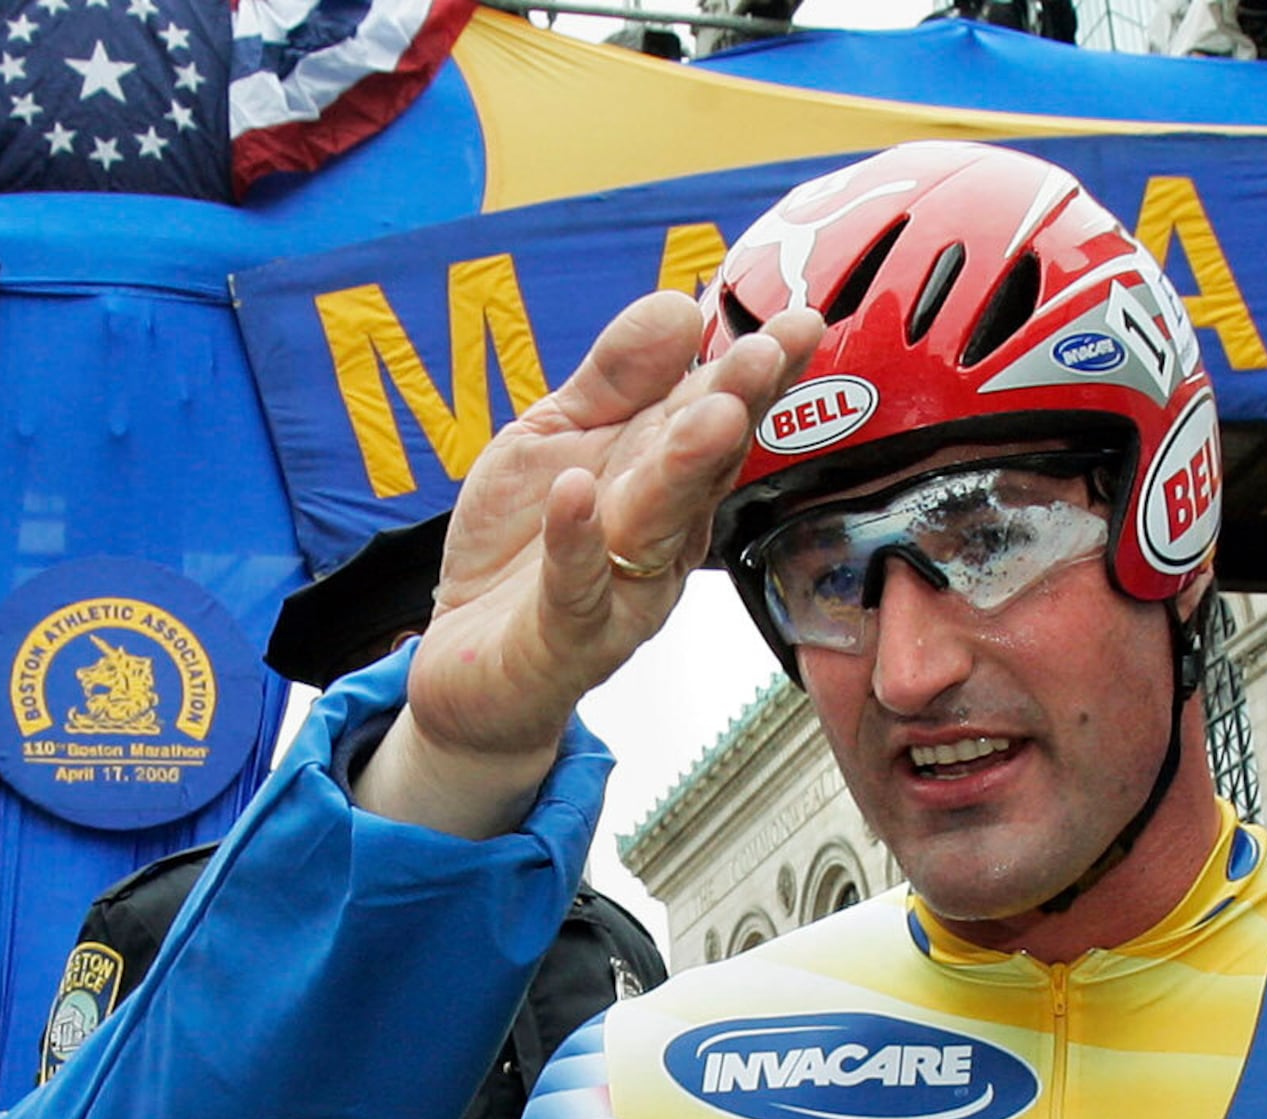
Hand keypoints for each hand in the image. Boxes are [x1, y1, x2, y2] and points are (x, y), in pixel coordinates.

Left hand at [371, 291, 820, 837]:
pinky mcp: (567, 636)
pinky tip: (575, 493)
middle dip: (737, 407)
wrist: (467, 665)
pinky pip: (575, 587)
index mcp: (661, 476)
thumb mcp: (555, 438)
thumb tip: (675, 305)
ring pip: (659, 524)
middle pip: (703, 465)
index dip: (757, 370)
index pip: (715, 413)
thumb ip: (612, 379)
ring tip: (710, 415)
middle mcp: (659, 534)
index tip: (799, 321)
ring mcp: (621, 588)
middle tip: (768, 356)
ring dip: (685, 468)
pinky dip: (575, 540)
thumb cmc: (520, 549)